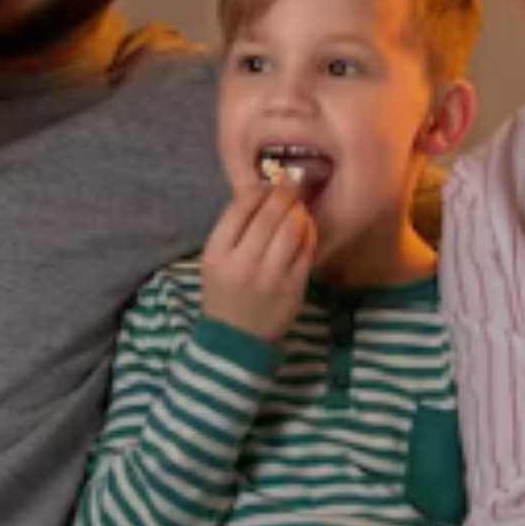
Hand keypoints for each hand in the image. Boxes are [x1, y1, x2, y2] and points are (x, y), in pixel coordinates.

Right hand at [199, 185, 315, 341]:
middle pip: (269, 215)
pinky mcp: (293, 289)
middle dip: (283, 194)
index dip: (258, 190)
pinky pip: (307, 251)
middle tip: (291, 186)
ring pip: (292, 230)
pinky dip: (309, 232)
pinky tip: (306, 227)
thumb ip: (233, 229)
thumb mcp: (215, 260)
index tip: (267, 185)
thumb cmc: (224, 293)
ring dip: (298, 211)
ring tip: (298, 206)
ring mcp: (270, 278)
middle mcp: (243, 264)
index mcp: (217, 254)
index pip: (240, 208)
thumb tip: (262, 191)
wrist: (235, 340)